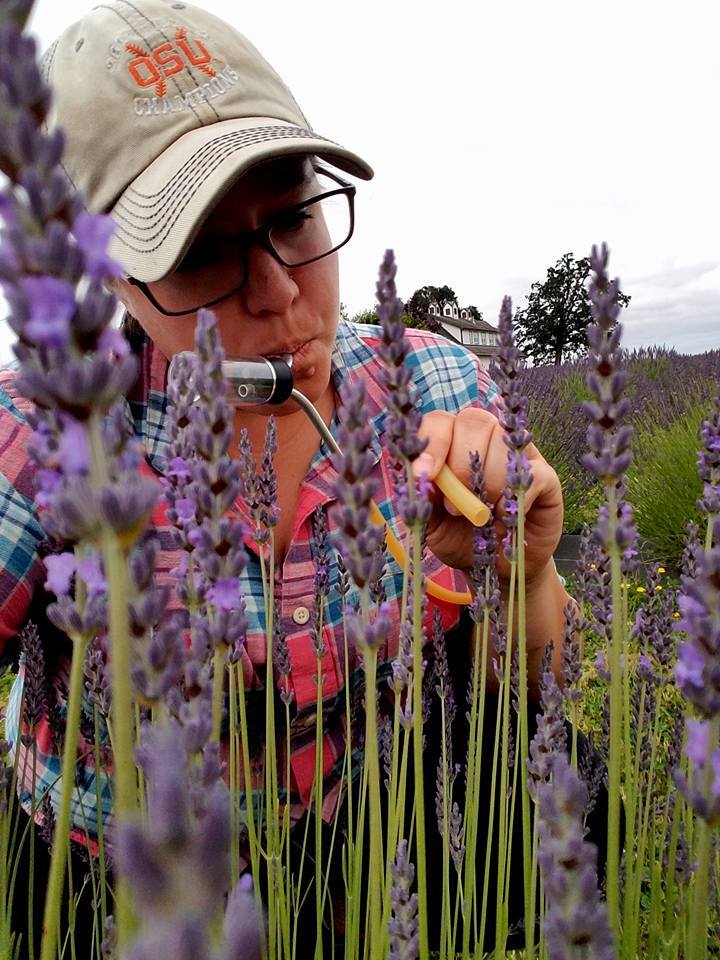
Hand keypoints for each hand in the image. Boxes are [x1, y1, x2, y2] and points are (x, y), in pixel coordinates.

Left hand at [412, 407, 563, 581]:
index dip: (431, 442)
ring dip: (488, 481)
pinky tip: (505, 516)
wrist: (495, 569)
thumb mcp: (432, 523)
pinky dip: (516, 496)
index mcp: (452, 444)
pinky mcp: (546, 476)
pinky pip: (534, 472)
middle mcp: (485, 440)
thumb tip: (420, 477)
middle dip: (459, 464)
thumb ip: (423, 497)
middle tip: (454, 508)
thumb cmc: (461, 539)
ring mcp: (518, 454)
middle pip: (473, 420)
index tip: (424, 473)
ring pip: (503, 441)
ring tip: (482, 516)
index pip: (440, 421)